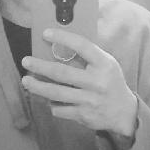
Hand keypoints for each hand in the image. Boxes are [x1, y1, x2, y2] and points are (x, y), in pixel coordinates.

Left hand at [21, 29, 137, 136]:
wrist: (124, 113)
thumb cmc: (110, 82)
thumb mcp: (106, 65)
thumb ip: (88, 56)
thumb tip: (58, 46)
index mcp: (104, 64)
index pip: (82, 46)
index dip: (63, 38)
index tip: (46, 33)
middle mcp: (97, 82)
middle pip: (62, 73)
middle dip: (41, 66)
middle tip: (26, 61)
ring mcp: (89, 100)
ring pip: (57, 93)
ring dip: (38, 87)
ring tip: (26, 81)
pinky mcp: (83, 115)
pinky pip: (60, 109)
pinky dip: (51, 103)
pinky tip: (48, 99)